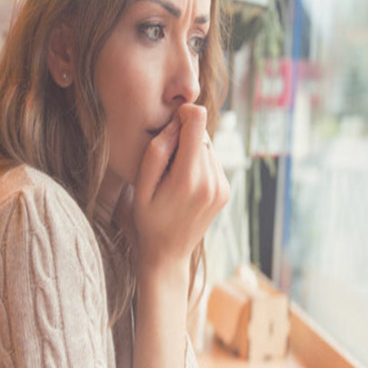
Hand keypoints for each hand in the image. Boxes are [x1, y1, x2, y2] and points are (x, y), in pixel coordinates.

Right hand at [132, 104, 229, 270]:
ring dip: (193, 152)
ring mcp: (222, 188)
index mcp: (188, 178)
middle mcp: (212, 181)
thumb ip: (158, 150)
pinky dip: (200, 164)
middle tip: (166, 163)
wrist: (168, 253)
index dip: (184, 114)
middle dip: (184, 138)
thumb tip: (177, 121)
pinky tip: (185, 183)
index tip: (171, 125)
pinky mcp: (226, 191)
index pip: (198, 122)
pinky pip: (214, 162)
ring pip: (209, 147)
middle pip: (202, 135)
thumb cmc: (148, 218)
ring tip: (175, 176)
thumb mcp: (141, 185)